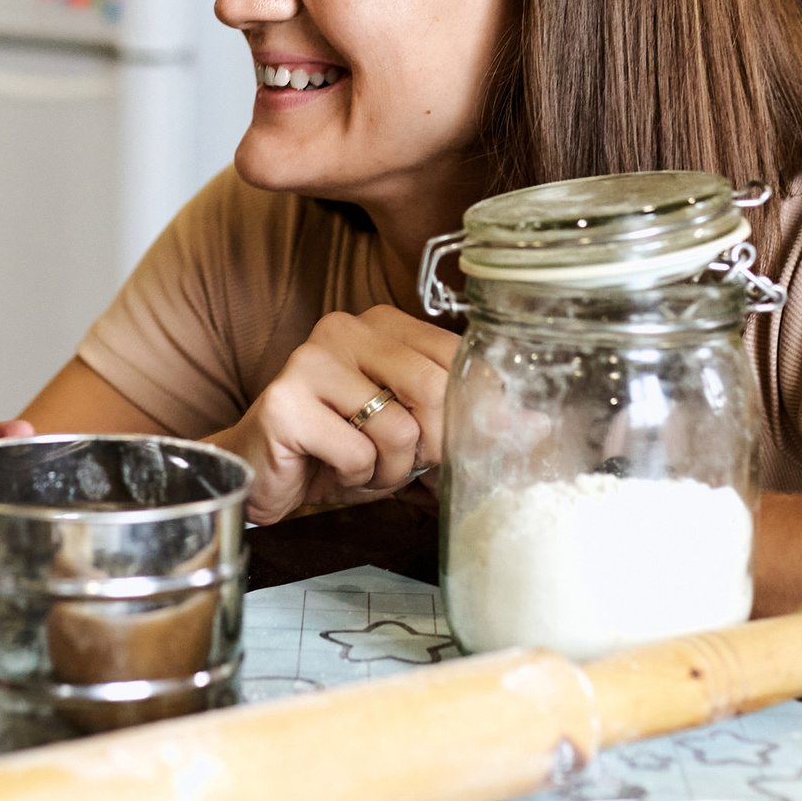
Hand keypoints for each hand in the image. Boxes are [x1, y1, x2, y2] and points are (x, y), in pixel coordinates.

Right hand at [208, 305, 460, 523]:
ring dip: (390, 469)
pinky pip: (357, 454)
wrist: (263, 469)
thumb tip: (538, 424)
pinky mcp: (285, 403)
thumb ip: (467, 419)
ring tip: (362, 465)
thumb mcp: (413, 429)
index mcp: (381, 323)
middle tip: (405, 461)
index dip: (467, 411)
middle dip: (429, 446)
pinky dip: (355, 477)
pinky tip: (330, 467)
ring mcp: (310, 361)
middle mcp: (344, 329)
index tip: (451, 442)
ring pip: (399, 429)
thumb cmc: (340, 446)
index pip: (456, 356)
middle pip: (433, 389)